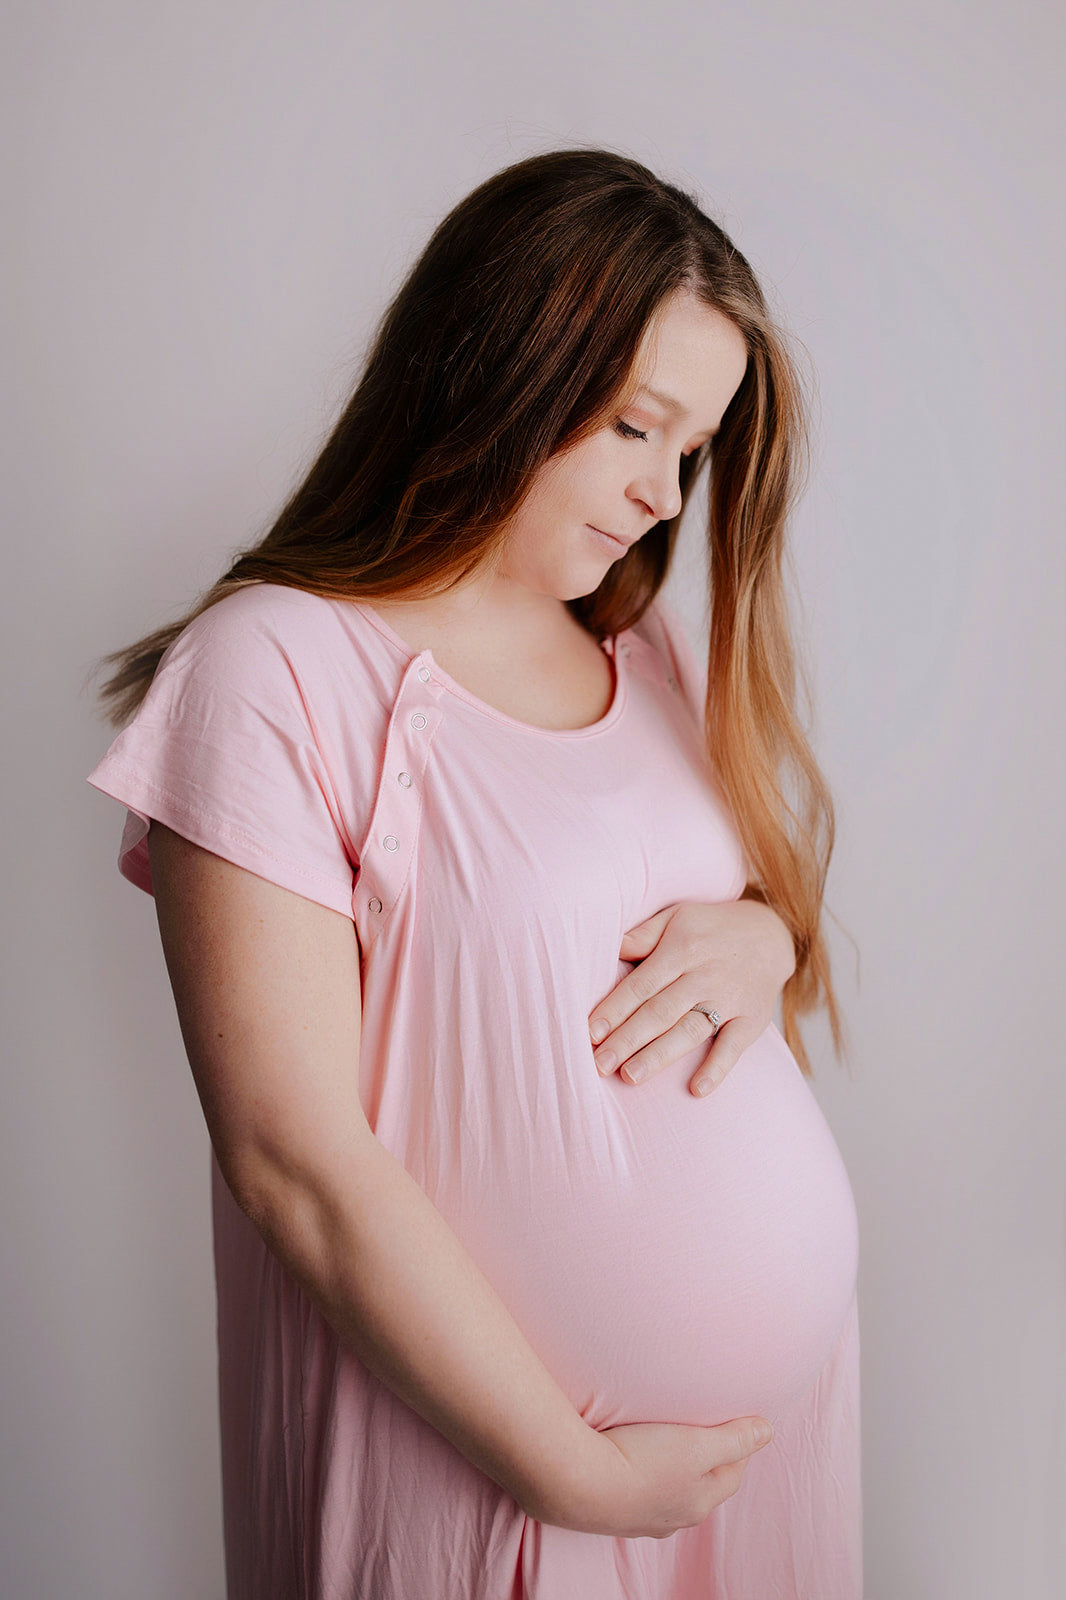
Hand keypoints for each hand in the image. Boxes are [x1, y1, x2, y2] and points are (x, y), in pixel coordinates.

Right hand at [530, 1414, 774, 1537]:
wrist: (577, 1483)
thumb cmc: (641, 1461)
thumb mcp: (697, 1445)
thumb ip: (734, 1438)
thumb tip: (767, 1431)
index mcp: (700, 1502)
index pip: (733, 1473)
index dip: (738, 1445)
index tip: (735, 1420)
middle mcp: (674, 1517)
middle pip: (702, 1484)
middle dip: (707, 1459)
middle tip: (703, 1427)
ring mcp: (641, 1517)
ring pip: (670, 1489)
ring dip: (673, 1467)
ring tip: (666, 1440)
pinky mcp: (612, 1510)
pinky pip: (639, 1490)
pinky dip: (643, 1473)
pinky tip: (630, 1458)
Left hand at [587, 898, 795, 1096]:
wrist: (772, 935)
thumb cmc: (710, 928)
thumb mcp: (677, 917)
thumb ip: (643, 934)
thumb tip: (608, 946)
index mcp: (682, 949)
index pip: (642, 984)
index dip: (615, 1008)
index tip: (590, 1032)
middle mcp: (704, 976)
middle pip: (660, 1012)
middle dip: (628, 1039)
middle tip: (599, 1064)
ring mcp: (730, 1000)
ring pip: (690, 1031)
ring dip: (660, 1056)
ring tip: (630, 1076)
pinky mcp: (751, 1020)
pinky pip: (734, 1047)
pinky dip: (717, 1068)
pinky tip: (697, 1089)